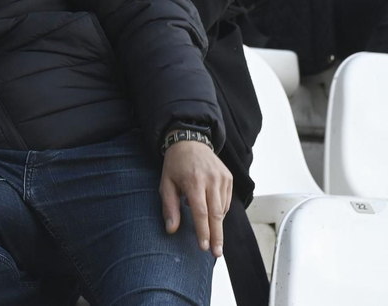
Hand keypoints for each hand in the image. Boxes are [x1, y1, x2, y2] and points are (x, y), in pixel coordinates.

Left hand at [160, 140, 232, 254]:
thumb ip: (169, 206)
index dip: (203, 231)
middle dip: (217, 236)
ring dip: (217, 224)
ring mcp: (223, 179)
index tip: (204, 247)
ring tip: (211, 235)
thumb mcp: (166, 182)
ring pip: (223, 209)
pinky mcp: (229, 178)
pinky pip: (226, 201)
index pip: (201, 212)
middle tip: (216, 253)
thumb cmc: (175, 164)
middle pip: (216, 215)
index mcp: (193, 181)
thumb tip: (171, 229)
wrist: (190, 141)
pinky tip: (211, 213)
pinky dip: (220, 211)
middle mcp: (211, 180)